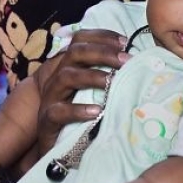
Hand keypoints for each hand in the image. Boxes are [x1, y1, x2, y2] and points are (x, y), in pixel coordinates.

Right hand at [34, 29, 127, 156]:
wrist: (54, 147)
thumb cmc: (78, 117)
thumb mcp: (90, 92)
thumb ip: (105, 76)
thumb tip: (135, 64)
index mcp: (67, 66)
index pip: (80, 40)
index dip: (101, 36)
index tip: (125, 42)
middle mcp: (57, 77)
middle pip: (75, 52)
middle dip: (102, 52)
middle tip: (126, 60)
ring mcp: (50, 98)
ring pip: (66, 77)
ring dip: (93, 76)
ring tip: (113, 81)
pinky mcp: (47, 121)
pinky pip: (59, 112)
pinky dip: (78, 110)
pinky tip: (97, 111)